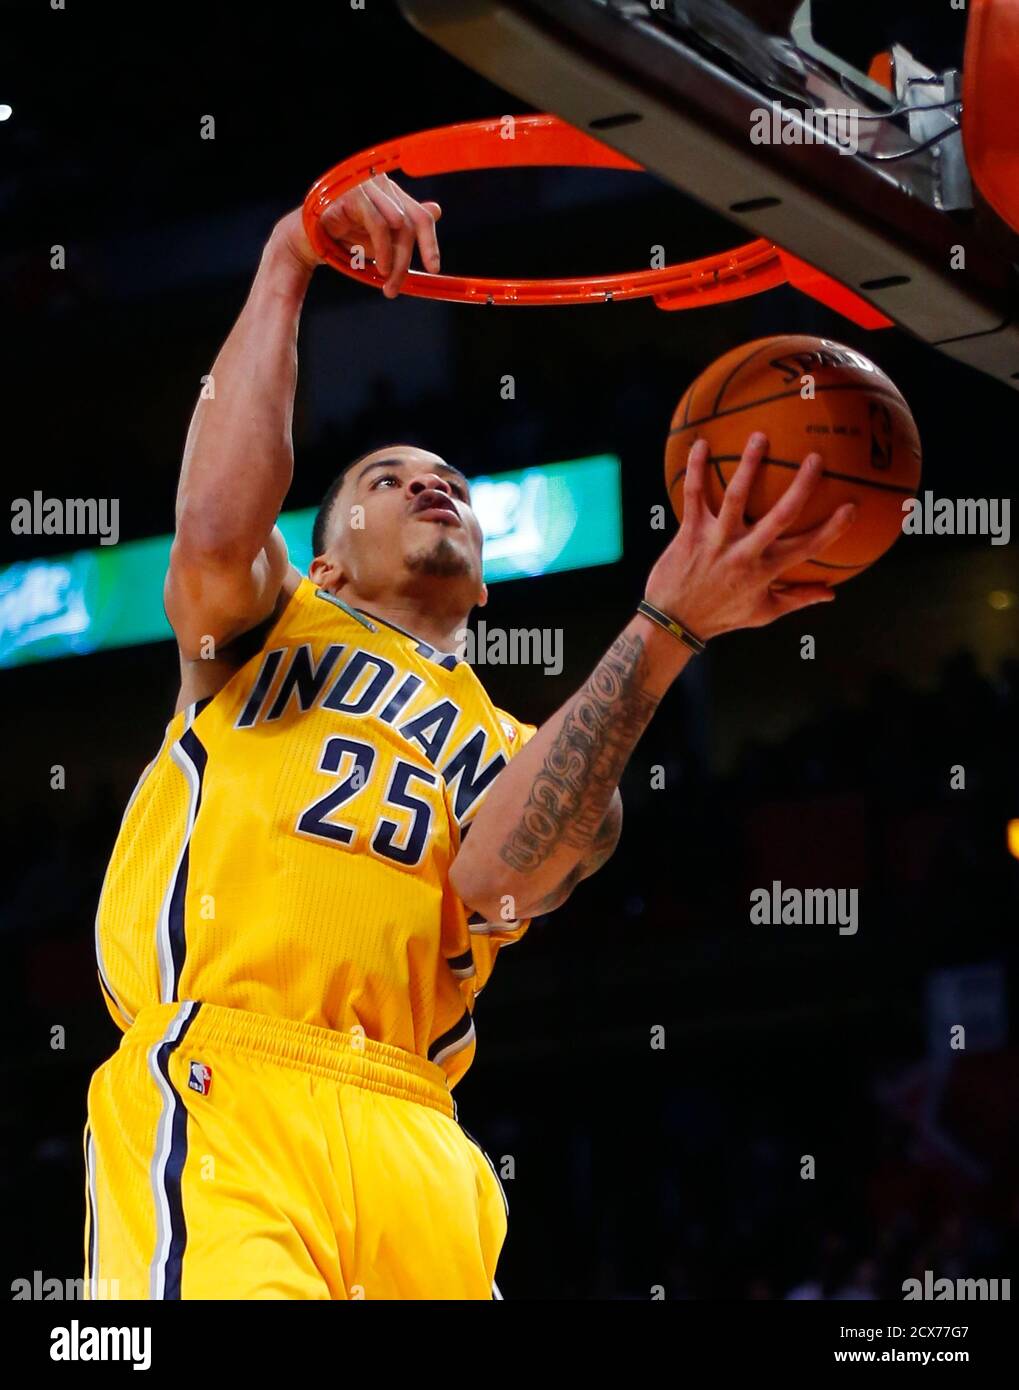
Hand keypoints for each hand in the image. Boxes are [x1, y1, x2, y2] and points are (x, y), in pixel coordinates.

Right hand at [273, 175, 441, 296]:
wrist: (305, 242)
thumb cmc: (342, 240)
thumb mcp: (379, 242)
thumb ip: (404, 232)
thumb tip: (437, 210)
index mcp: (390, 194)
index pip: (420, 216)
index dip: (430, 242)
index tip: (433, 269)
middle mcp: (381, 184)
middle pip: (412, 222)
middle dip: (408, 259)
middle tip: (397, 287)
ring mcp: (366, 185)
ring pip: (398, 225)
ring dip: (396, 260)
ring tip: (387, 282)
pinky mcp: (353, 193)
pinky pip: (379, 224)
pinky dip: (383, 249)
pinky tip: (379, 267)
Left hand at [644, 432, 856, 639]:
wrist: (673, 622)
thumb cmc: (721, 616)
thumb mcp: (763, 613)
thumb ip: (797, 599)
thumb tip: (831, 594)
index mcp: (766, 571)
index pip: (807, 547)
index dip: (832, 529)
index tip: (852, 507)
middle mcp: (744, 553)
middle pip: (780, 515)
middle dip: (801, 486)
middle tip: (816, 458)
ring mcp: (716, 541)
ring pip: (736, 496)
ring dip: (749, 465)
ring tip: (760, 437)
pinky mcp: (690, 532)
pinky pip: (694, 495)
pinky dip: (696, 469)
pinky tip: (701, 444)